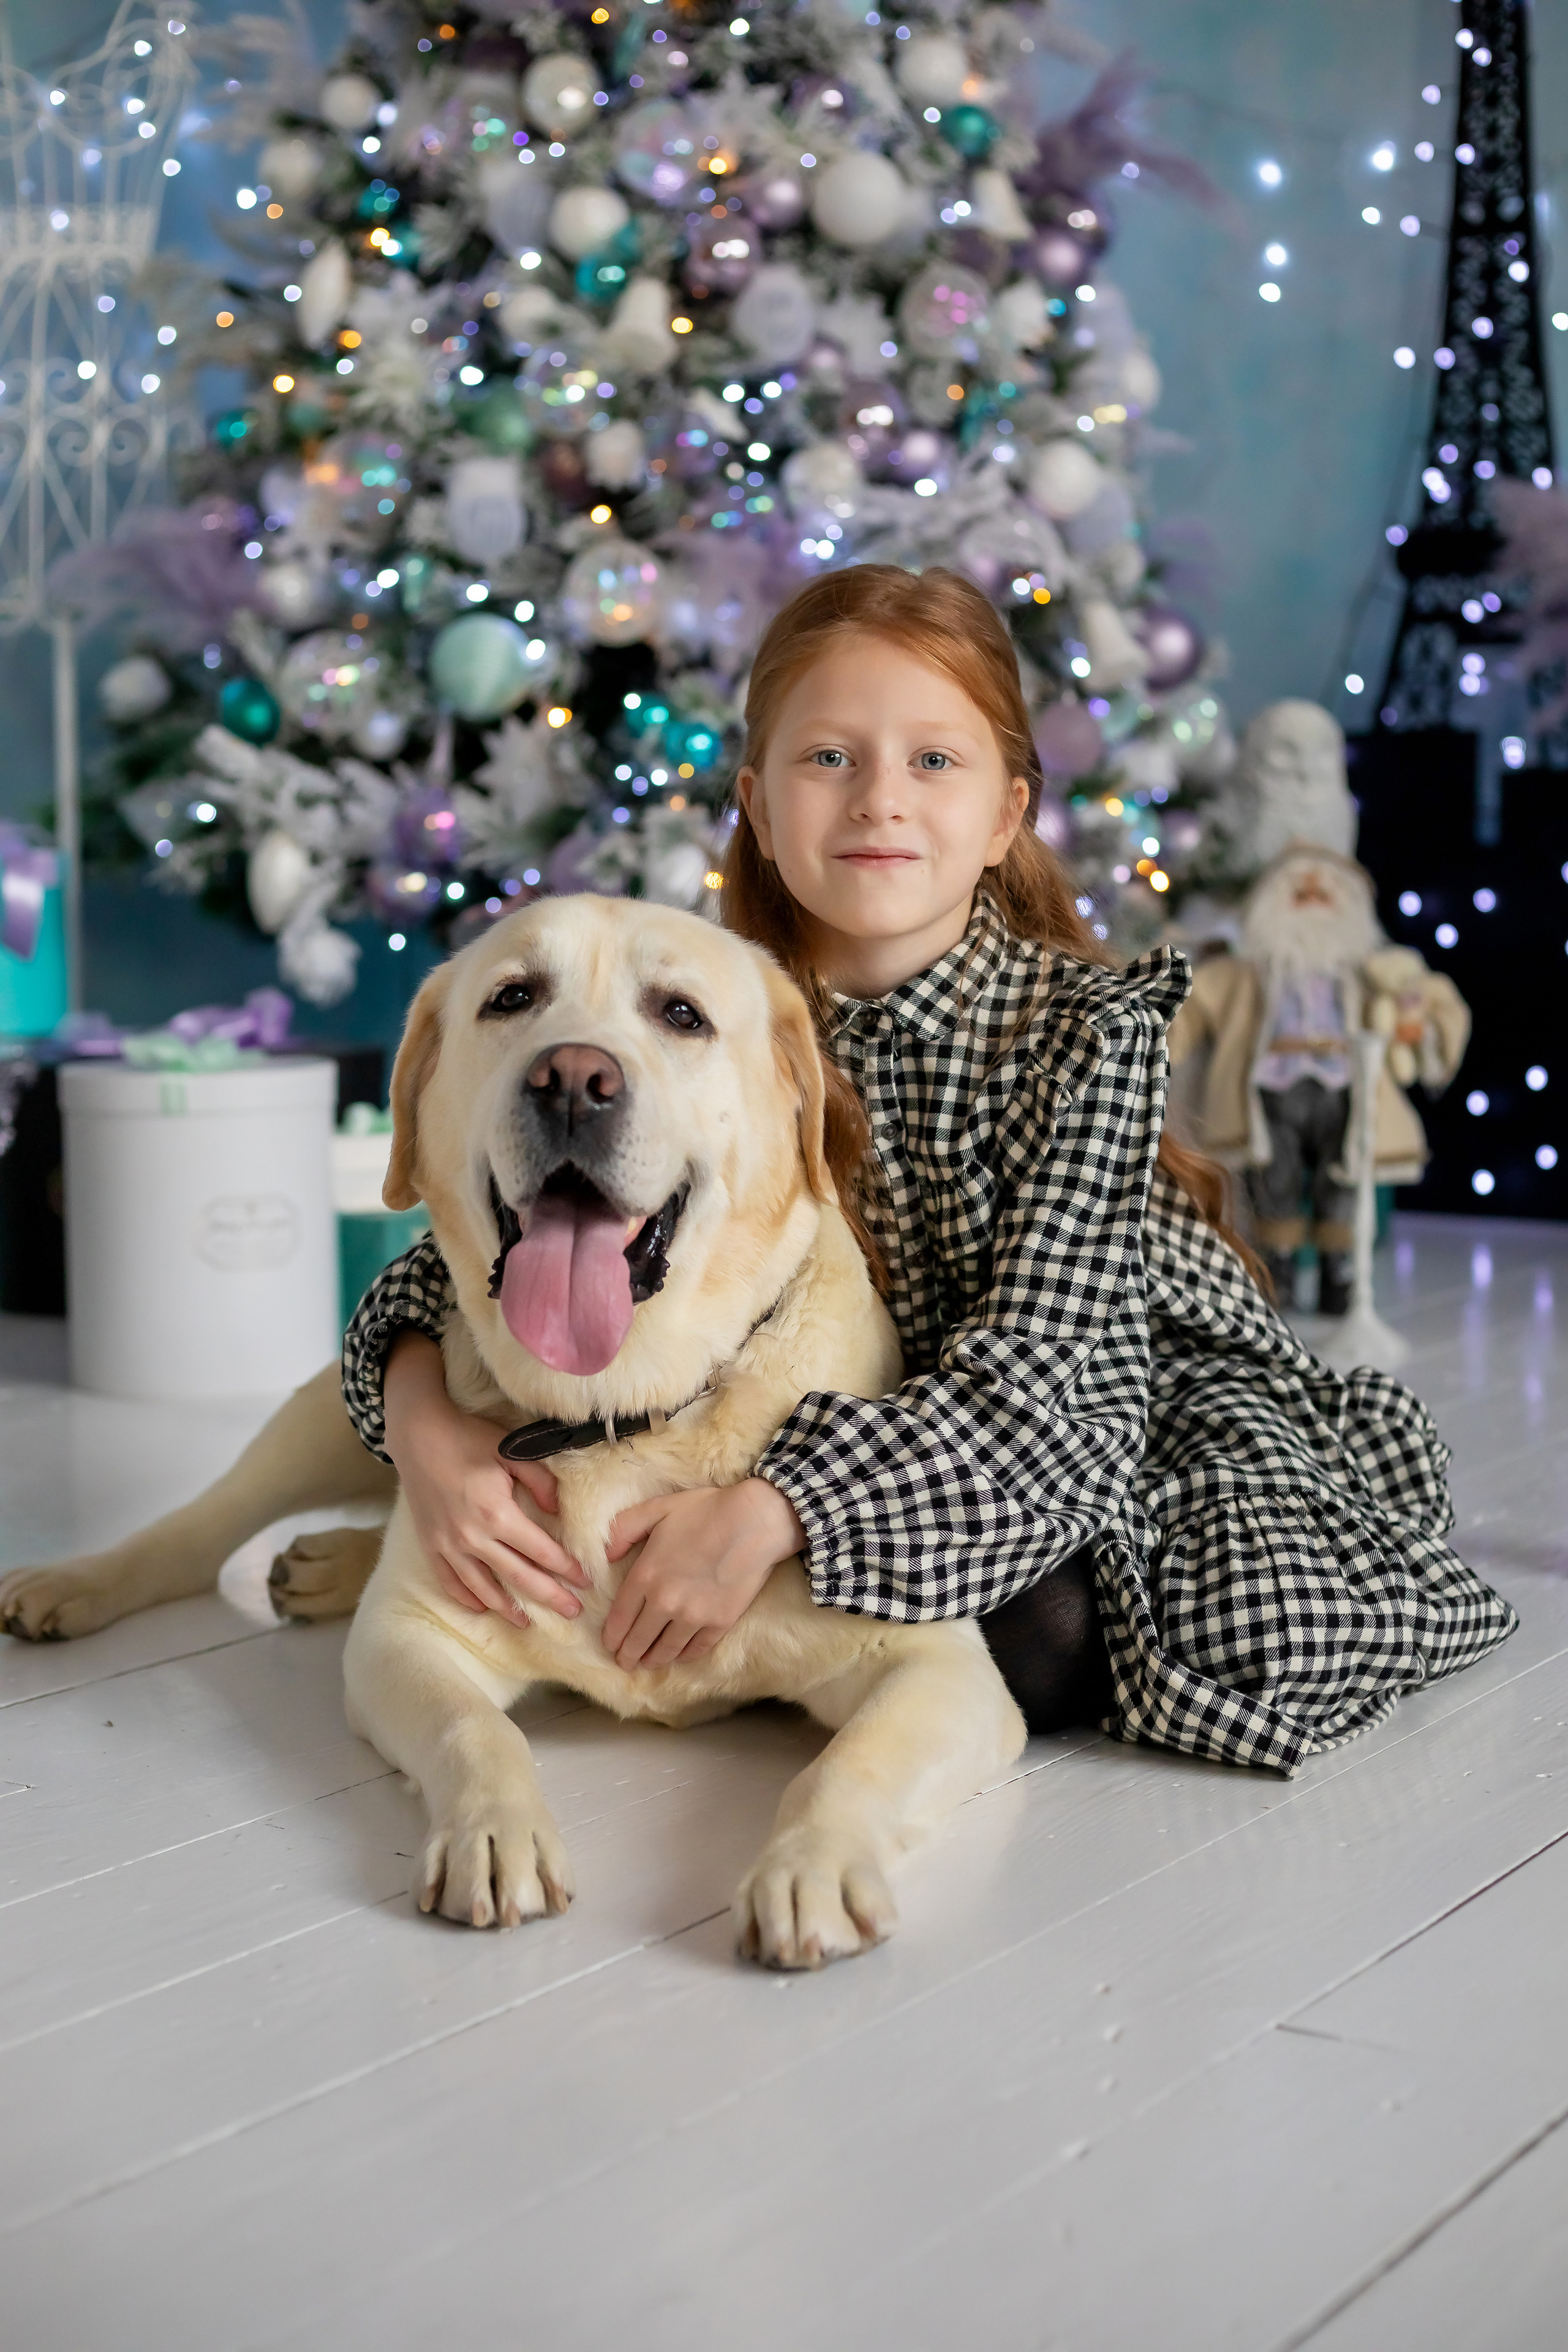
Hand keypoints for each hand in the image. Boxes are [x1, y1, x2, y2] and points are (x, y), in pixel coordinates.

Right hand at [383, 1332, 586, 1622]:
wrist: (417, 1435)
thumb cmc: (468, 1438)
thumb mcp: (511, 1451)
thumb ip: (540, 1480)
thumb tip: (556, 1509)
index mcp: (497, 1513)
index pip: (540, 1550)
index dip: (565, 1568)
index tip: (585, 1581)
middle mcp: (472, 1536)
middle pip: (517, 1576)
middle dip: (548, 1596)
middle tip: (572, 1612)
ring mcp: (447, 1544)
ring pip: (482, 1587)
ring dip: (507, 1608)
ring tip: (527, 1623)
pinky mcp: (429, 1545)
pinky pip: (449, 1581)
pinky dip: (466, 1598)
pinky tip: (481, 1607)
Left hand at [601, 1479, 806, 1669]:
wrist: (755, 1521)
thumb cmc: (705, 1511)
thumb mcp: (656, 1508)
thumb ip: (623, 1529)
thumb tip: (604, 1556)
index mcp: (646, 1575)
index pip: (620, 1618)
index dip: (612, 1636)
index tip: (609, 1645)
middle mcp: (665, 1602)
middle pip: (639, 1640)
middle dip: (628, 1655)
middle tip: (624, 1662)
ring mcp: (694, 1616)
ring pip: (666, 1650)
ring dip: (653, 1660)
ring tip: (647, 1664)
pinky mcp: (720, 1622)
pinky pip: (696, 1648)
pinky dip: (684, 1656)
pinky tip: (678, 1656)